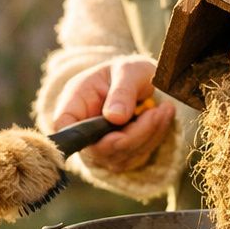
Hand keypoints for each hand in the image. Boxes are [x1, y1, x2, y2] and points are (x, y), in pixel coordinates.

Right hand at [50, 57, 175, 172]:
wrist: (142, 82)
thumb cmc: (129, 72)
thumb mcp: (127, 70)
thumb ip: (121, 91)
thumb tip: (115, 117)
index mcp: (74, 103)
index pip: (65, 128)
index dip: (85, 136)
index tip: (118, 129)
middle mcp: (83, 130)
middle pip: (100, 149)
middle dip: (133, 134)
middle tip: (157, 112)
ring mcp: (99, 147)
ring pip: (121, 157)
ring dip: (148, 136)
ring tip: (164, 109)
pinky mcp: (118, 156)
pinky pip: (135, 158)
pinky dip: (153, 139)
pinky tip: (163, 118)